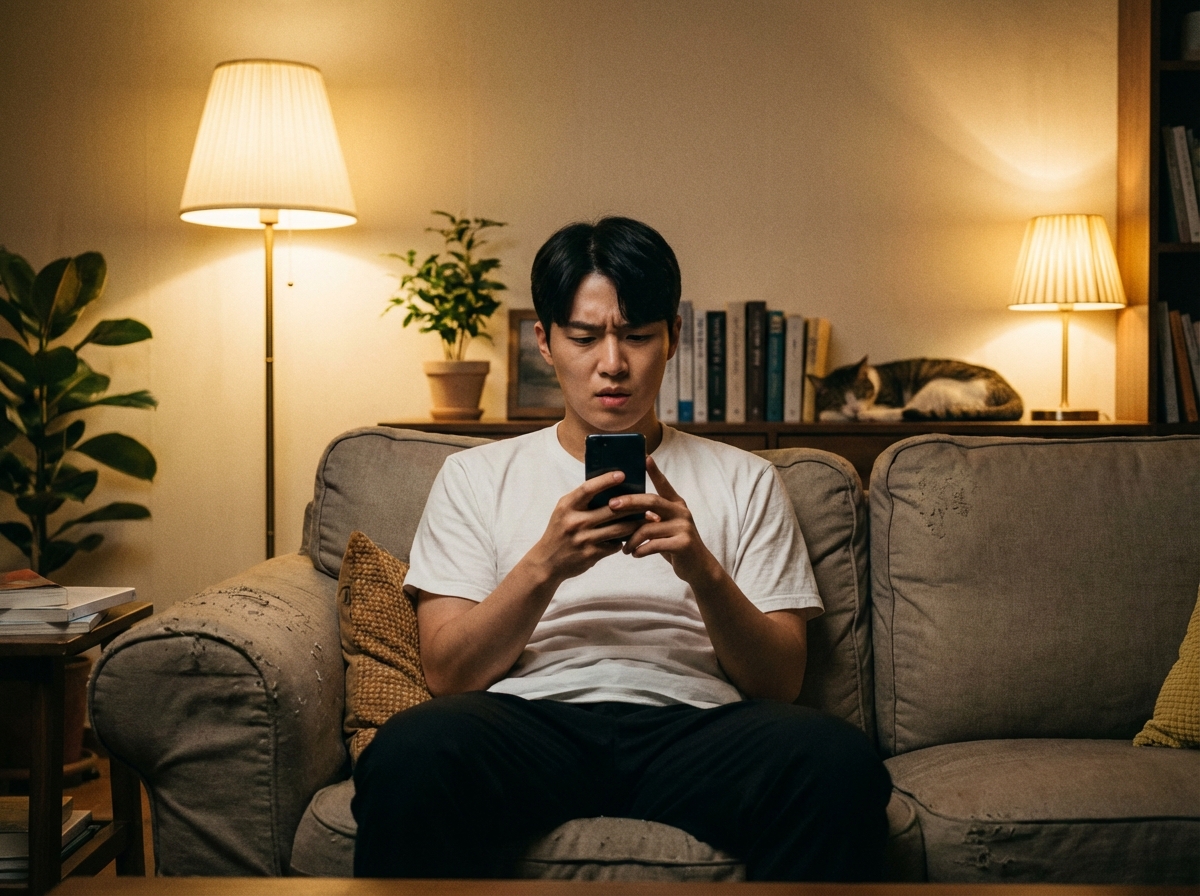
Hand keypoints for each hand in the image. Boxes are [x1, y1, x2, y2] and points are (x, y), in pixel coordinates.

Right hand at [526, 471, 645, 584]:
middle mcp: (574, 522)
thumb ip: (582, 500)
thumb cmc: (560, 531)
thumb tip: (610, 484)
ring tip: (648, 518)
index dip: (605, 481)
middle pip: (611, 509)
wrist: (547, 562)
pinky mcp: (591, 555)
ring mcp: (583, 539)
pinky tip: (632, 536)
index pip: (588, 489)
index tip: (622, 474)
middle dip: (633, 505)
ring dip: (635, 523)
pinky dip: (624, 540)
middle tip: (649, 500)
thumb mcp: (564, 511)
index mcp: (567, 506)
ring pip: (619, 529)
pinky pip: (614, 544)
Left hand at [610, 456, 721, 586]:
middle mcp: (681, 512)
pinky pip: (654, 544)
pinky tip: (634, 554)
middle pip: (651, 501)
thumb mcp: (665, 527)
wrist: (698, 567)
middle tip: (611, 505)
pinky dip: (640, 550)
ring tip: (625, 548)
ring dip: (632, 539)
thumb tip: (625, 509)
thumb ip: (652, 517)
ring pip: (648, 528)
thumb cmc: (675, 545)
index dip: (655, 471)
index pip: (664, 484)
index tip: (645, 457)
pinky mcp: (684, 544)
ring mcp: (684, 527)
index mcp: (676, 505)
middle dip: (629, 502)